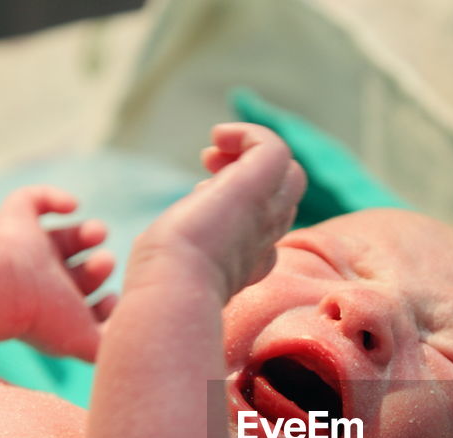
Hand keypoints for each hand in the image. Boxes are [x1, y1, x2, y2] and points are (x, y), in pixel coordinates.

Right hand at [0, 186, 115, 361]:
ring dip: (88, 232)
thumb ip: (113, 347)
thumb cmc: (46, 317)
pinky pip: (31, 199)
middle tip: (104, 263)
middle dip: (101, 267)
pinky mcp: (13, 219)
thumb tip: (135, 341)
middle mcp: (41, 282)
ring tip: (97, 233)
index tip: (115, 301)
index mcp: (55, 312)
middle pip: (80, 272)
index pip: (86, 308)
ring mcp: (26, 250)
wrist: (2, 286)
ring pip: (63, 238)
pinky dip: (53, 197)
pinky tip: (71, 205)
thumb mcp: (88, 344)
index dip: (107, 304)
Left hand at [131, 123, 305, 300]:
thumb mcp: (178, 269)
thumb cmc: (163, 288)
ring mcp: (266, 214)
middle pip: (283, 199)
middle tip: (207, 168)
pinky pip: (273, 148)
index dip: (240, 206)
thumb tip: (176, 233)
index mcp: (249, 266)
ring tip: (212, 155)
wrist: (174, 289)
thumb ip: (188, 252)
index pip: (264, 229)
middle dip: (250, 177)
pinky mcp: (257, 187)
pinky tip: (217, 137)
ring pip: (289, 175)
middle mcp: (265, 241)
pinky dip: (248, 134)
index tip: (199, 200)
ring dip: (252, 155)